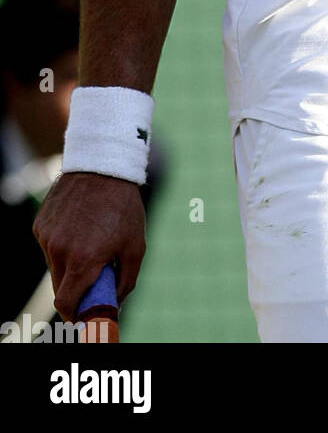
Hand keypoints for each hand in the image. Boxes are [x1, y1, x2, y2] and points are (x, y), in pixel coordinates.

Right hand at [32, 172, 145, 320]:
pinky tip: (80, 226)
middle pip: (61, 288)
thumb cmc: (123, 206)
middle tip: (95, 277)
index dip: (75, 314)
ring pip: (55, 267)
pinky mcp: (40, 225)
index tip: (85, 313)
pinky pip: (50, 247)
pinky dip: (63, 245)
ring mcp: (47, 238)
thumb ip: (126, 280)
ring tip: (92, 240)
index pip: (66, 305)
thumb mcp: (136, 245)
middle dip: (77, 289)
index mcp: (84, 260)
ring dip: (71, 264)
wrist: (103, 165)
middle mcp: (60, 252)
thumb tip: (116, 304)